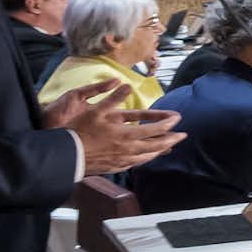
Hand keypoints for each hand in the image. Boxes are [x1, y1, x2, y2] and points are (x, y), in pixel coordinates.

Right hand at [65, 85, 181, 175]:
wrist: (68, 156)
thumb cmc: (80, 132)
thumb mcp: (97, 111)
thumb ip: (114, 98)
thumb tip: (127, 84)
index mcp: (127, 134)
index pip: (156, 129)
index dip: (169, 123)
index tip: (178, 118)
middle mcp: (129, 149)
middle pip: (157, 145)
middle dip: (172, 139)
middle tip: (183, 135)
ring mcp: (124, 160)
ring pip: (149, 156)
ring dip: (161, 150)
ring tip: (170, 146)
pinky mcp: (117, 167)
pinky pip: (138, 163)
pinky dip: (147, 158)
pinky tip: (147, 157)